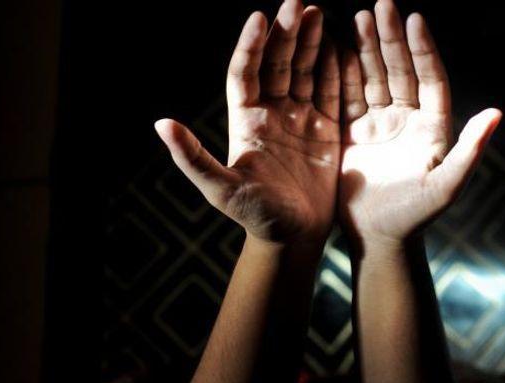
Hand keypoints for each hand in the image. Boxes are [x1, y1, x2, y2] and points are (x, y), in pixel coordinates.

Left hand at [155, 0, 339, 244]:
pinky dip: (336, 69)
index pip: (246, 73)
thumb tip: (161, 124)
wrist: (293, 236)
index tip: (260, 18)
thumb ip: (192, 157)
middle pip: (278, 64)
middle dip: (286, 34)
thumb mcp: (221, 188)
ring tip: (318, 13)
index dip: (251, 46)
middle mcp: (272, 113)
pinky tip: (343, 45)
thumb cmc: (256, 215)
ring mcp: (300, 119)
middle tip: (298, 3)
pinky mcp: (327, 130)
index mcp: (246, 121)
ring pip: (305, 71)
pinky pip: (332, 93)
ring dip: (311, 43)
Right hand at [339, 0, 500, 244]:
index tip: (413, 18)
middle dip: (389, 39)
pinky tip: (331, 48)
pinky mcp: (351, 134)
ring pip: (372, 77)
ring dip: (364, 48)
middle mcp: (407, 119)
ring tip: (355, 16)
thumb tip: (497, 113)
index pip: (429, 78)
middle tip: (380, 6)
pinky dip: (340, 73)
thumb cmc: (416, 216)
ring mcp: (378, 124)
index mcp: (432, 126)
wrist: (378, 237)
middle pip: (399, 70)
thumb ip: (470, 150)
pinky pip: (346, 96)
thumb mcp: (446, 186)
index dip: (423, 49)